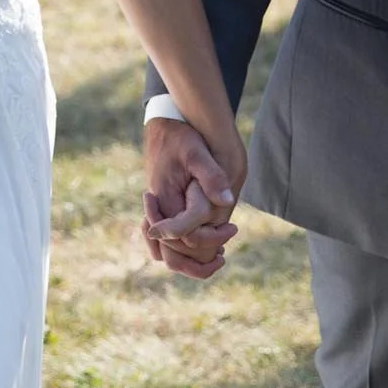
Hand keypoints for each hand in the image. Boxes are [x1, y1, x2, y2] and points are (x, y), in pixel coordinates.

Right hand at [143, 116, 242, 279]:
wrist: (163, 123)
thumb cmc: (180, 136)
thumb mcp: (197, 152)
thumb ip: (211, 177)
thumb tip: (227, 201)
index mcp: (164, 200)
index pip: (182, 239)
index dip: (209, 241)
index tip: (232, 229)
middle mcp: (156, 210)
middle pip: (169, 254)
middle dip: (196, 263)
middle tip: (223, 259)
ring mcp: (155, 210)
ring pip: (164, 250)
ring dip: (187, 259)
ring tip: (217, 256)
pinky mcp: (158, 206)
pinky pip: (164, 239)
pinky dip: (180, 247)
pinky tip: (202, 242)